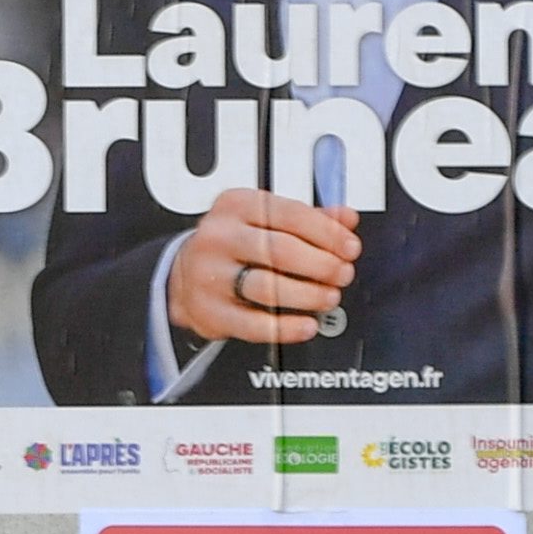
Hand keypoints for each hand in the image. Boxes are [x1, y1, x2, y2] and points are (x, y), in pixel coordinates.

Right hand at [169, 191, 362, 348]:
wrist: (182, 276)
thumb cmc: (232, 246)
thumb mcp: (265, 219)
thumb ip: (309, 218)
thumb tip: (347, 219)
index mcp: (237, 205)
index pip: (290, 214)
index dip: (328, 233)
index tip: (350, 248)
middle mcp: (220, 237)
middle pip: (280, 250)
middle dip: (321, 265)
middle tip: (343, 274)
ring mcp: (210, 275)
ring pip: (267, 287)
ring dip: (308, 295)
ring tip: (329, 298)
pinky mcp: (209, 311)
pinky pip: (252, 324)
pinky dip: (285, 327)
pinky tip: (306, 325)